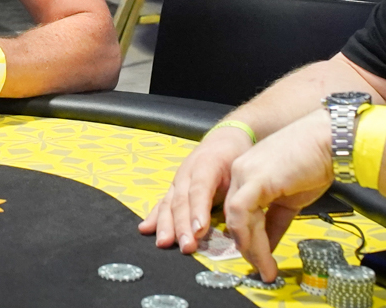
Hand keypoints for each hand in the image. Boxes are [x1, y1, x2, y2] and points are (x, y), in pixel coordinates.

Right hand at [138, 125, 254, 252]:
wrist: (223, 139)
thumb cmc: (235, 156)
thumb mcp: (241, 171)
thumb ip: (235, 195)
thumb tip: (236, 224)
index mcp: (206, 165)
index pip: (200, 190)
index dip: (198, 210)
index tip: (199, 231)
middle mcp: (187, 172)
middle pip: (181, 201)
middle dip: (182, 226)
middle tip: (186, 247)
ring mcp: (177, 180)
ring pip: (169, 203)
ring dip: (166, 225)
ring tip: (163, 243)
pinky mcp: (173, 188)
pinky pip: (162, 203)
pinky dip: (154, 217)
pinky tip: (145, 229)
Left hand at [222, 110, 333, 281]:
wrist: (331, 142)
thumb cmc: (316, 163)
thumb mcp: (292, 199)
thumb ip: (276, 221)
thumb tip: (270, 246)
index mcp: (248, 173)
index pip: (239, 211)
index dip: (248, 237)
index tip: (259, 259)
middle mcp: (240, 171)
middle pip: (234, 216)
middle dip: (247, 247)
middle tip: (262, 268)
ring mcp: (244, 173)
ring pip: (235, 219)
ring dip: (249, 247)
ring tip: (265, 267)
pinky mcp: (254, 178)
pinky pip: (242, 214)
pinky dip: (250, 237)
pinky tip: (262, 253)